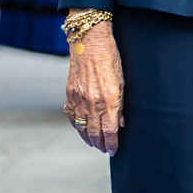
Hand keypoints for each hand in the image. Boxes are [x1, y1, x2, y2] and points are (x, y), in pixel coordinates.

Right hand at [64, 19, 124, 153]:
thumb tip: (121, 122)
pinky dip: (77, 125)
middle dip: (100, 144)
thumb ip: (121, 104)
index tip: (113, 150)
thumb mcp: (123, 81)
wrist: (89, 42)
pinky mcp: (70, 94)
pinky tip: (81, 129)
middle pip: (95, 132)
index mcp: (109, 100)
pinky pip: (72, 116)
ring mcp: (79, 99)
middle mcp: (93, 102)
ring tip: (94, 143)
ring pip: (82, 127)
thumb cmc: (110, 58)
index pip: (110, 130)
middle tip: (104, 149)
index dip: (111, 143)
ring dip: (88, 138)